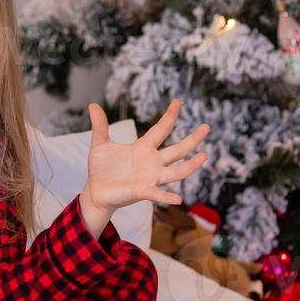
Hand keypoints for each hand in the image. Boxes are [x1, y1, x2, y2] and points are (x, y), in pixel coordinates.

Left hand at [81, 99, 209, 222]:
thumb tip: (92, 105)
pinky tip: (178, 199)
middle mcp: (152, 162)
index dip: (169, 116)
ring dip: (190, 166)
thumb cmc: (101, 168)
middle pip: (177, 149)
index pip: (160, 129)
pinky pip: (157, 194)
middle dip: (192, 139)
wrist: (95, 190)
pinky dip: (167, 196)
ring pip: (176, 171)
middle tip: (207, 127)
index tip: (178, 101)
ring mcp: (150, 177)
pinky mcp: (142, 191)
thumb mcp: (99, 144)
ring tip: (204, 157)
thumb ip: (100, 126)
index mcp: (143, 148)